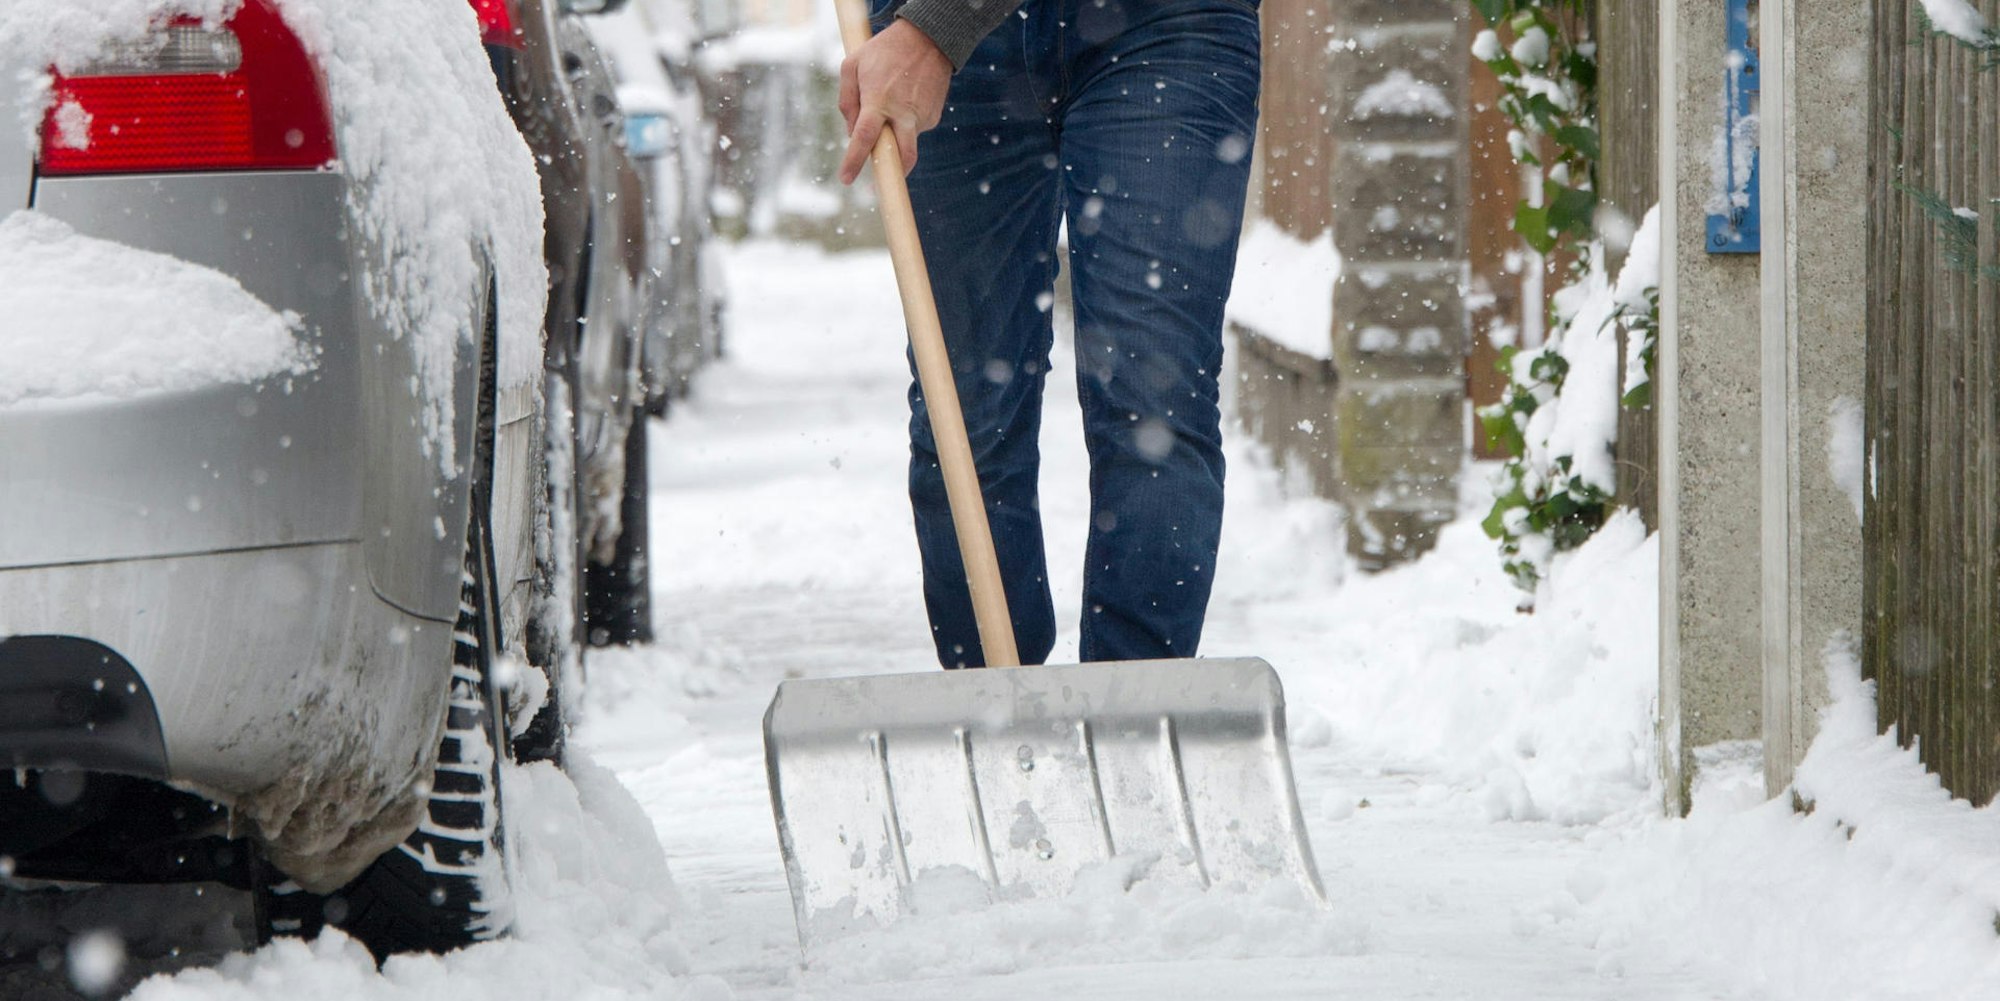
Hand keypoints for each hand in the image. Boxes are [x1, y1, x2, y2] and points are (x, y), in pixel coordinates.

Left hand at [838, 19, 951, 184]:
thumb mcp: (852, 65)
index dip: (854, 161)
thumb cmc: (883, 51)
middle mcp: (903, 113)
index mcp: (879, 100)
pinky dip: (904, 123)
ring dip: (892, 134)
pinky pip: (913, 129)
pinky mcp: (933, 117)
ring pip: (903, 141)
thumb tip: (851, 134)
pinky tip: (904, 98)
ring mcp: (922, 117)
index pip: (865, 138)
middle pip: (902, 158)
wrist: (929, 37)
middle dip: (893, 175)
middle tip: (882, 183)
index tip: (845, 179)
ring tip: (891, 100)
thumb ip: (846, 102)